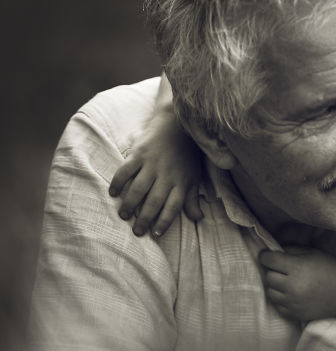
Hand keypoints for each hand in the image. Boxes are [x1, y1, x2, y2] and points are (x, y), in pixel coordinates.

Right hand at [109, 107, 203, 236]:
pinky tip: (113, 193)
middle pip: (155, 201)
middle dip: (145, 218)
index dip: (165, 221)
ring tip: (124, 216)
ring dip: (130, 204)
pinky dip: (119, 182)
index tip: (156, 234)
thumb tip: (198, 218)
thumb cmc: (186, 155)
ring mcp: (152, 163)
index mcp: (182, 182)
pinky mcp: (139, 153)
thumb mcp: (194, 177)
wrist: (177, 125)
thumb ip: (192, 199)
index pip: (173, 206)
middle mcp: (167, 174)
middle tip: (136, 231)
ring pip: (139, 188)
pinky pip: (126, 170)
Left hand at [260, 246, 335, 321]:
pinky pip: (278, 305)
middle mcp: (292, 285)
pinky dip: (281, 299)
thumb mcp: (312, 253)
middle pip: (268, 277)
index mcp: (296, 267)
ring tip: (285, 282)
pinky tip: (290, 293)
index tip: (266, 255)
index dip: (265, 256)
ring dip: (275, 285)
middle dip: (272, 270)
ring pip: (270, 292)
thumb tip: (274, 250)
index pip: (269, 260)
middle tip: (280, 269)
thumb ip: (292, 249)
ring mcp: (292, 301)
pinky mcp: (294, 313)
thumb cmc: (329, 268)